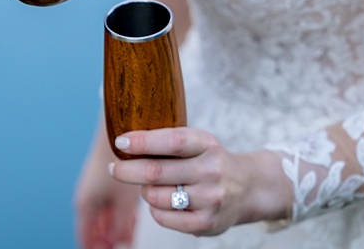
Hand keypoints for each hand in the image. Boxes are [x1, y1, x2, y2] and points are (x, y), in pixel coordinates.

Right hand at [74, 126, 138, 248]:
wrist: (117, 133)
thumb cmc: (120, 164)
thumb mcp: (123, 201)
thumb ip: (122, 226)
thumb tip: (122, 244)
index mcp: (85, 206)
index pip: (85, 238)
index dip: (94, 248)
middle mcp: (87, 199)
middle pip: (94, 230)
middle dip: (106, 241)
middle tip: (121, 247)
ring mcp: (96, 191)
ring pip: (104, 220)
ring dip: (114, 230)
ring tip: (128, 238)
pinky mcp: (107, 183)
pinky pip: (111, 208)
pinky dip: (119, 218)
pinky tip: (133, 222)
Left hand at [108, 128, 290, 236]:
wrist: (249, 188)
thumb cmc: (210, 161)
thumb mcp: (198, 143)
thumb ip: (168, 142)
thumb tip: (125, 143)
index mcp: (207, 144)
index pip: (171, 141)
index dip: (142, 141)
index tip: (120, 142)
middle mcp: (211, 170)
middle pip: (156, 172)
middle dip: (128, 170)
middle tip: (115, 168)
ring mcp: (211, 198)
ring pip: (156, 196)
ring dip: (144, 191)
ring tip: (150, 186)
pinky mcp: (207, 223)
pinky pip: (164, 218)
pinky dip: (155, 210)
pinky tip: (160, 202)